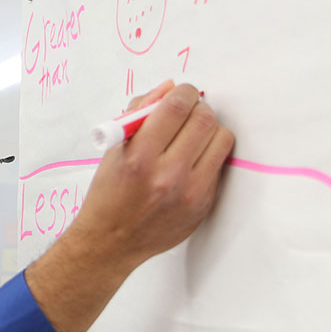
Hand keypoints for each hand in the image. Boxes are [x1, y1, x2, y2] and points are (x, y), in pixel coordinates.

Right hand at [25, 80, 234, 331]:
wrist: (111, 242)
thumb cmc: (109, 193)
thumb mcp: (114, 149)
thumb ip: (139, 113)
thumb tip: (169, 88)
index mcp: (140, 158)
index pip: (176, 107)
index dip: (182, 92)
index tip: (180, 93)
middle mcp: (168, 176)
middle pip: (204, 120)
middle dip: (198, 108)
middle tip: (187, 112)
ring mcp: (190, 193)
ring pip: (221, 139)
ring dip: (209, 130)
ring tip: (192, 136)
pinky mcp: (203, 205)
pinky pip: (219, 165)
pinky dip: (208, 155)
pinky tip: (191, 160)